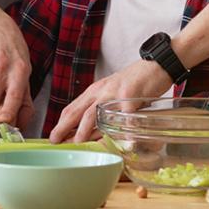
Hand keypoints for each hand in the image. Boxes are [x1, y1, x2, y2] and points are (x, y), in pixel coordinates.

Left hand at [49, 59, 173, 143]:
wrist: (155, 65)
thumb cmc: (134, 84)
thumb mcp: (113, 95)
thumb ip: (103, 111)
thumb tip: (92, 135)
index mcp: (94, 92)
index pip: (72, 108)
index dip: (60, 123)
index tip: (53, 137)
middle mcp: (100, 92)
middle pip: (77, 111)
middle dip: (63, 127)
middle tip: (55, 141)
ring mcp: (114, 93)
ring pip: (94, 114)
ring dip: (84, 130)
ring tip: (78, 143)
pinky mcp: (130, 94)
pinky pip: (125, 116)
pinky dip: (123, 131)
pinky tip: (123, 142)